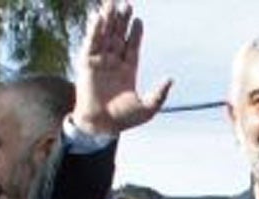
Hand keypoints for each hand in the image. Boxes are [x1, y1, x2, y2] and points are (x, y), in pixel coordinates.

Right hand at [73, 3, 172, 137]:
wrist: (102, 126)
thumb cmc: (124, 120)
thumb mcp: (148, 107)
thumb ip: (159, 93)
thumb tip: (171, 79)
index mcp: (128, 70)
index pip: (132, 46)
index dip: (135, 33)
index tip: (138, 20)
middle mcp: (113, 62)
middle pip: (119, 36)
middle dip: (122, 20)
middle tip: (127, 3)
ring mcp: (100, 61)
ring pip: (105, 35)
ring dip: (108, 19)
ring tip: (112, 2)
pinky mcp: (87, 63)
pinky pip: (91, 43)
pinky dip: (94, 30)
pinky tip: (98, 17)